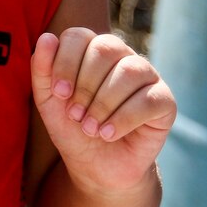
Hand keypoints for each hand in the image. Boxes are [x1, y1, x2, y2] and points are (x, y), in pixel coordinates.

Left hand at [31, 28, 175, 194]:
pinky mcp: (165, 101)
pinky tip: (109, 135)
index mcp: (93, 51)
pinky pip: (149, 99)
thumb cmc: (73, 131)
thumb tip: (47, 38)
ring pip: (130, 70)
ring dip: (103, 104)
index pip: (79, 36)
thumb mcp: (49, 103)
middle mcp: (123, 57)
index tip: (59, 94)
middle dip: (85, 85)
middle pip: (106, 48)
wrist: (96, 169)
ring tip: (91, 129)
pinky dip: (124, 119)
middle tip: (75, 115)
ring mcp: (148, 77)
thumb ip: (42, 70)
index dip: (66, 63)